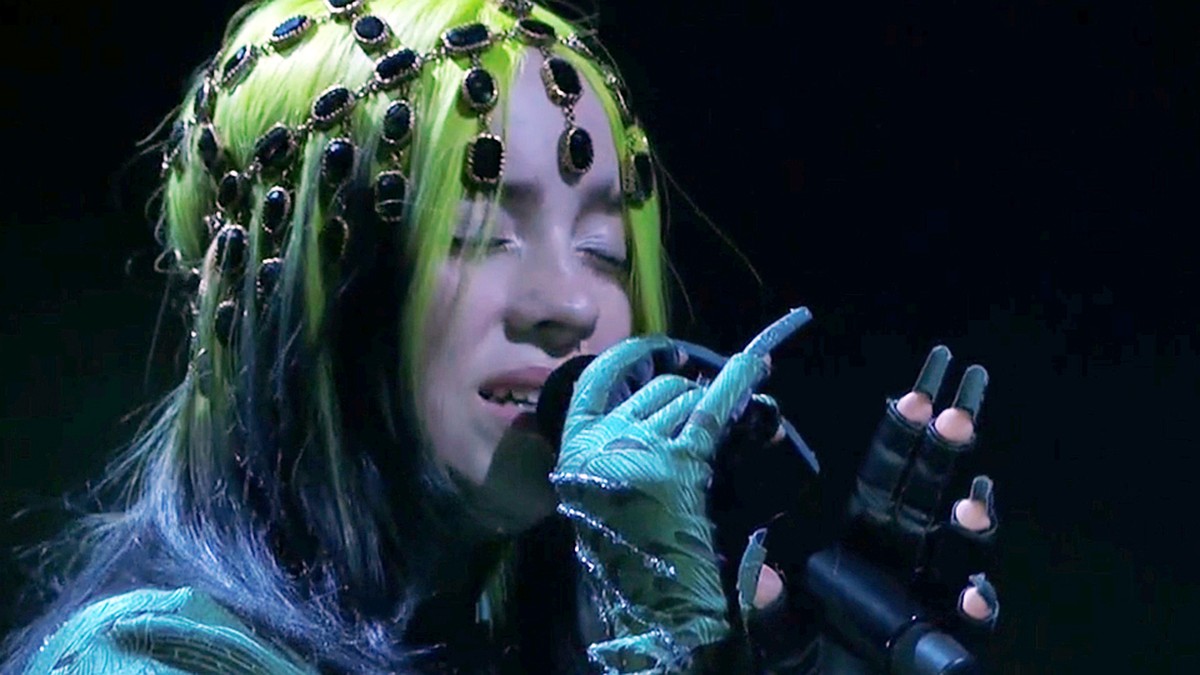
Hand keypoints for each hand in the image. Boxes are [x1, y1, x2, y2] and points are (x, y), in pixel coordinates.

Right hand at [552, 310, 810, 672]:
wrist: (647, 603)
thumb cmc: (627, 555)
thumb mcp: (600, 499)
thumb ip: (615, 455)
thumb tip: (669, 405)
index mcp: (575, 450)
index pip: (593, 384)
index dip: (626, 361)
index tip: (652, 352)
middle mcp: (602, 442)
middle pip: (653, 392)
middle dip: (682, 395)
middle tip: (702, 416)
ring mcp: (639, 450)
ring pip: (682, 400)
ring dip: (705, 404)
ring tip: (720, 423)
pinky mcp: (678, 463)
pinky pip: (711, 410)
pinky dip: (737, 382)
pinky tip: (756, 364)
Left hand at [736, 345, 1001, 672]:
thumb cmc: (802, 665)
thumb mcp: (776, 637)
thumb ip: (767, 607)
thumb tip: (761, 574)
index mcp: (860, 542)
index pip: (886, 476)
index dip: (901, 438)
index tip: (917, 398)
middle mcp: (903, 562)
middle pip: (929, 498)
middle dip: (945, 457)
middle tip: (958, 413)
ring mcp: (930, 601)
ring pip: (959, 556)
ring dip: (970, 528)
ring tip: (971, 502)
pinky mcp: (946, 646)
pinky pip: (969, 626)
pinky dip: (975, 608)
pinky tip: (973, 595)